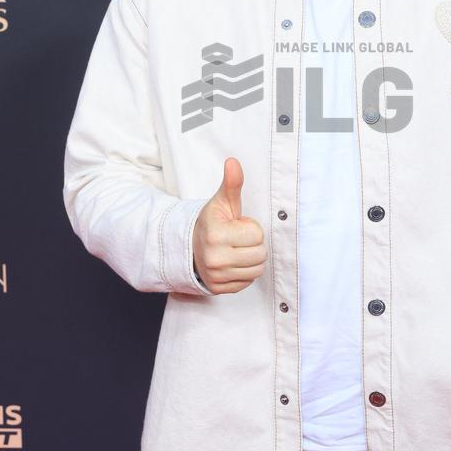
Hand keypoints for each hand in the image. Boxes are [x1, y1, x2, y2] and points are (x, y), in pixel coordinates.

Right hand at [192, 157, 267, 294]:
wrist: (190, 246)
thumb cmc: (212, 222)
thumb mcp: (222, 202)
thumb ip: (232, 184)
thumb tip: (233, 162)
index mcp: (216, 234)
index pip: (257, 234)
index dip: (250, 227)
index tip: (236, 225)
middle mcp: (214, 258)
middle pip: (260, 254)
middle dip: (253, 244)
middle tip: (237, 238)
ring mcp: (216, 276)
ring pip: (257, 270)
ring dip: (251, 259)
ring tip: (236, 250)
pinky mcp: (218, 289)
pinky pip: (248, 282)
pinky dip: (244, 273)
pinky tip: (233, 262)